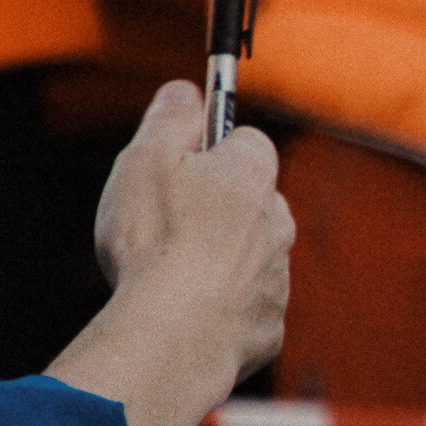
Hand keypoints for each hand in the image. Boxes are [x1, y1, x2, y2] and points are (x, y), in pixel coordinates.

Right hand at [89, 79, 290, 383]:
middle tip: (162, 227)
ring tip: (166, 278)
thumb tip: (186, 90)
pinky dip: (218, 312)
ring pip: (246, 258)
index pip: (245, 141)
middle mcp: (278, 222)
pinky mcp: (269, 328)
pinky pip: (243, 310)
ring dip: (215, 262)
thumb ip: (170, 117)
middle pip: (248, 201)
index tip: (176, 164)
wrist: (176, 335)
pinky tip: (183, 317)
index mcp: (254, 174)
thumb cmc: (156, 240)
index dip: (207, 150)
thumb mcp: (147, 157)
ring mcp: (277, 278)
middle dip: (212, 209)